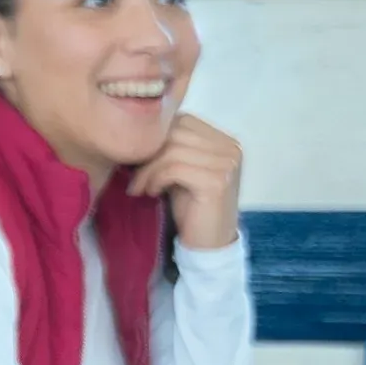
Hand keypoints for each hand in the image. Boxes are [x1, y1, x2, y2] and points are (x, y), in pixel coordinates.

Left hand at [126, 111, 243, 252]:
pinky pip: (174, 168)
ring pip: (172, 150)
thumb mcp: (180, 171)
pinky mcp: (217, 181)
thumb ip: (171, 148)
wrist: (208, 244)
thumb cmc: (190, 208)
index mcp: (224, 141)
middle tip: (133, 175)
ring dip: (147, 169)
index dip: (155, 137)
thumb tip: (138, 131)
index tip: (137, 160)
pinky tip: (150, 193)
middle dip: (148, 152)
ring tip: (139, 187)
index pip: (183, 120)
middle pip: (176, 131)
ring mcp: (227, 163)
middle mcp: (231, 147)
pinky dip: (155, 179)